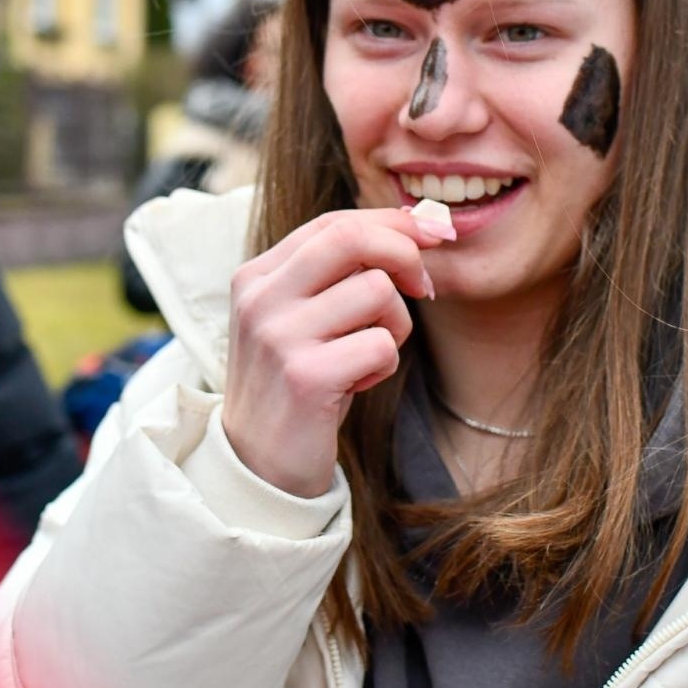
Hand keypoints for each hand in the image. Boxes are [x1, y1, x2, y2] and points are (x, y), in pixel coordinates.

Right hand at [221, 208, 454, 497]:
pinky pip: (382, 345)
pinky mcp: (305, 377)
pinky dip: (385, 365)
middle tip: (423, 287)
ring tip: (367, 356)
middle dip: (405, 254)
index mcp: (256, 276)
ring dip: (395, 326)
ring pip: (377, 292)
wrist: (258, 464)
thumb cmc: (296, 382)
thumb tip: (418, 227)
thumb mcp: (301, 316)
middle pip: (352, 239)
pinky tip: (358, 384)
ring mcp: (279, 337)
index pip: (333, 224)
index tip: (432, 233)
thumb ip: (338, 273)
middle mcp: (261, 299)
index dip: (390, 223)